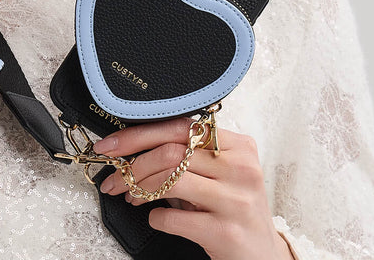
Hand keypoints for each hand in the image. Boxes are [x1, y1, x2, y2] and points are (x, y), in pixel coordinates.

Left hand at [95, 119, 292, 259]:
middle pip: (171, 152)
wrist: (263, 256)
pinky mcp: (227, 231)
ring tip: (130, 197)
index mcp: (238, 145)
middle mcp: (240, 167)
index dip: (138, 134)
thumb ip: (189, 157)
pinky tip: (156, 218)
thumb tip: (132, 149)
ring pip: (170, 180)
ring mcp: (236, 199)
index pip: (179, 127)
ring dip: (138, 189)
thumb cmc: (232, 209)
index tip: (111, 146)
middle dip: (132, 165)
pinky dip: (156, 217)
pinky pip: (174, 217)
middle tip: (112, 177)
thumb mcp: (218, 176)